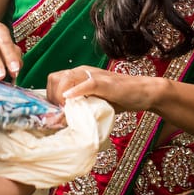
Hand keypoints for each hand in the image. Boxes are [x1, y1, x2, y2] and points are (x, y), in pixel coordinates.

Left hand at [46, 66, 162, 112]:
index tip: (53, 114)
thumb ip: (79, 108)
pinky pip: (88, 83)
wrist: (144, 92)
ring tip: (65, 111)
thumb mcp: (94, 103)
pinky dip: (76, 90)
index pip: (54, 81)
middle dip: (51, 98)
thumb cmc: (119, 99)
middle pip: (55, 78)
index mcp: (79, 75)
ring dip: (60, 96)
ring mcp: (95, 75)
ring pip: (67, 78)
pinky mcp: (107, 83)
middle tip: (59, 114)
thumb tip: (61, 122)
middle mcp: (84, 72)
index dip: (49, 97)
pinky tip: (69, 98)